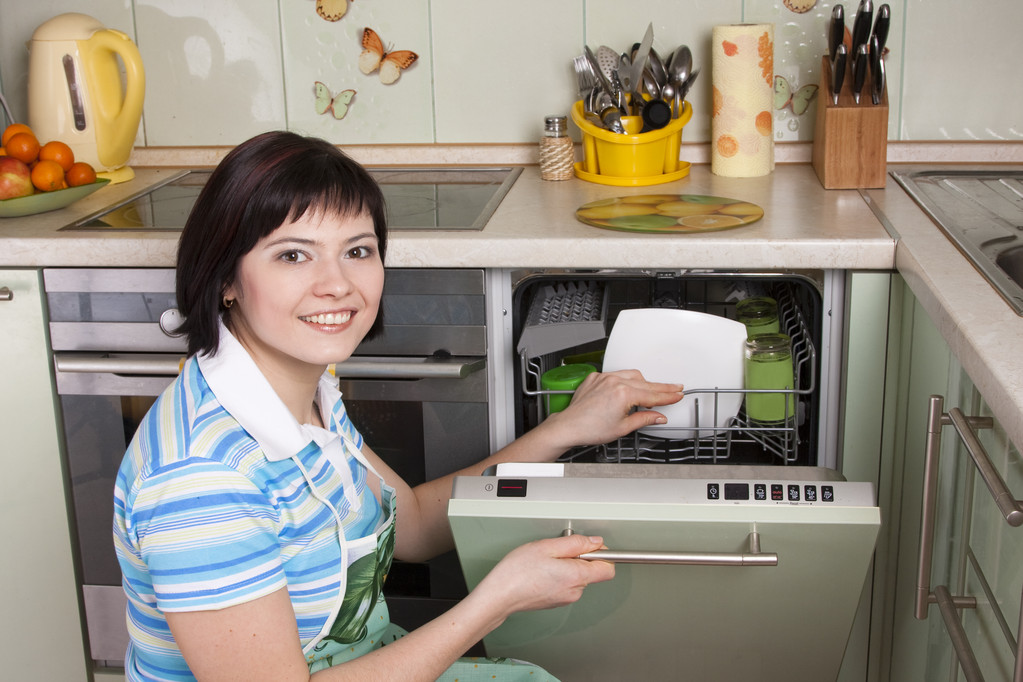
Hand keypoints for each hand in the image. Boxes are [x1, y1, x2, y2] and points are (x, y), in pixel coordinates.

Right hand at [475, 534, 614, 616]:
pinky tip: (542, 571)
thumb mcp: (547, 546)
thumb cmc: (518, 572)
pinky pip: (567, 584)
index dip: (602, 553)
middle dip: (579, 557)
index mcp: (576, 576)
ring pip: (578, 577)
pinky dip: (559, 575)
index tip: (589, 545)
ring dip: (567, 566)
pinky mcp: (556, 601)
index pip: (608, 568)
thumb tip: (595, 542)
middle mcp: (575, 591)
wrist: (500, 595)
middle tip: (556, 551)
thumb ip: (576, 543)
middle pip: (592, 571)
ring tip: (546, 561)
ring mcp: (566, 598)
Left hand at [545, 369, 683, 446]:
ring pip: (631, 374)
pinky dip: (624, 380)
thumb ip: (644, 419)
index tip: (678, 394)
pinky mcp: (595, 377)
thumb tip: (658, 417)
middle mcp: (614, 381)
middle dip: (661, 387)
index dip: (668, 396)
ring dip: (643, 382)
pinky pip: (615, 374)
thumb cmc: (590, 429)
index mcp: (623, 393)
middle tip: (674, 389)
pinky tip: (627, 388)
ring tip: (651, 391)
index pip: (652, 395)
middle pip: (645, 383)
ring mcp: (603, 377)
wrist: (568, 426)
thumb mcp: (623, 427)